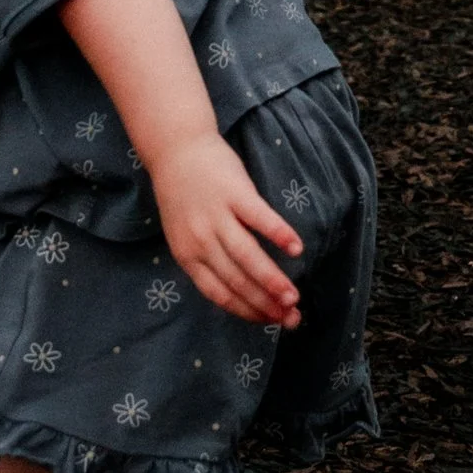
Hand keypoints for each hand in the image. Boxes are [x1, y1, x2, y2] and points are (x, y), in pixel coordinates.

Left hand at [148, 128, 304, 326]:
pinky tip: (296, 248)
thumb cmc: (184, 196)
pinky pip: (260, 218)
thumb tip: (242, 290)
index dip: (247, 311)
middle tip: (291, 318)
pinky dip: (279, 234)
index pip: (219, 293)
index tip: (271, 322)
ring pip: (247, 256)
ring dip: (272, 279)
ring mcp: (217, 216)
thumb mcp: (186, 234)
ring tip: (294, 296)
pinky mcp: (235, 192)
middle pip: (236, 280)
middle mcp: (200, 240)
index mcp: (187, 255)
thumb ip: (208, 259)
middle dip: (266, 303)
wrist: (176, 149)